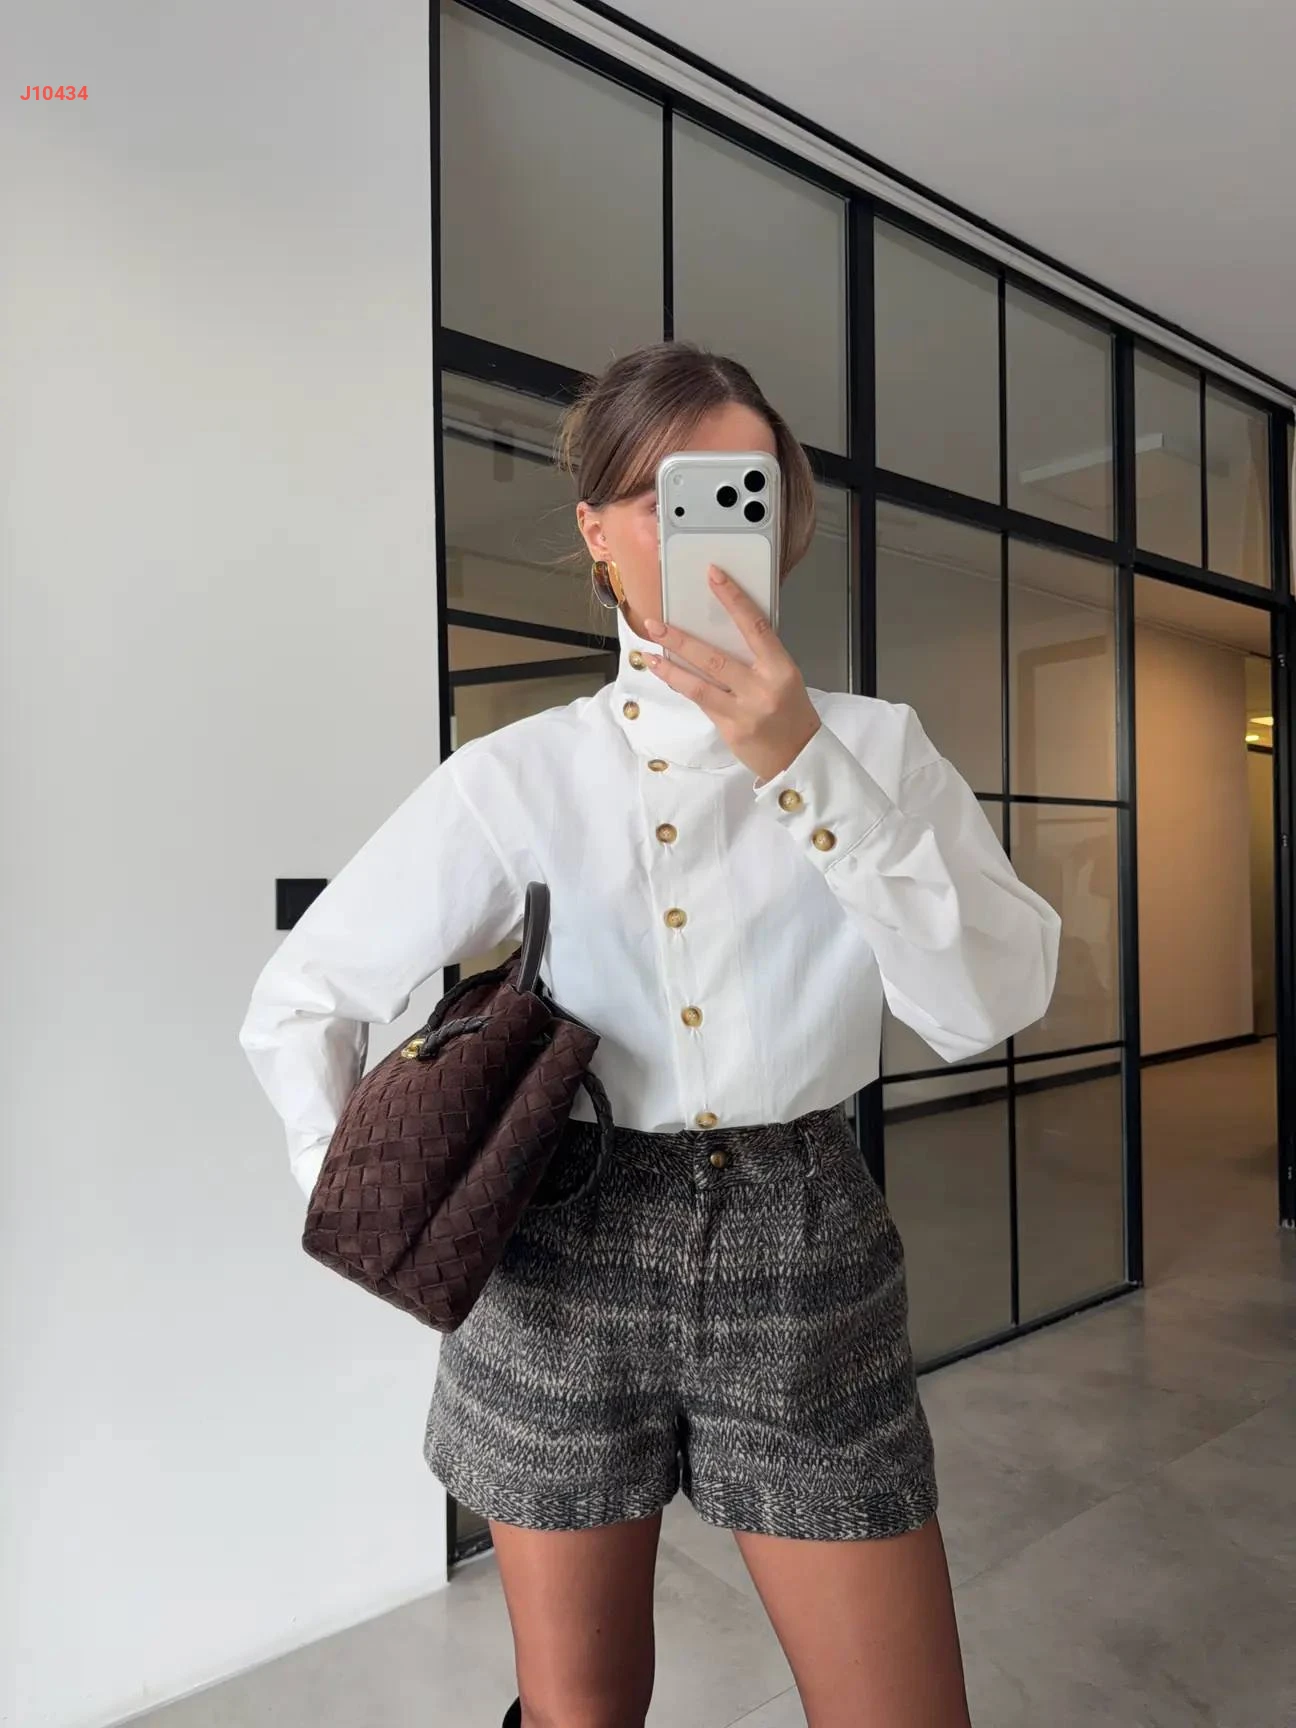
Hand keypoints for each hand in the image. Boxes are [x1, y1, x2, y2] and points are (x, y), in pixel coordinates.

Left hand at [642, 566, 820, 783]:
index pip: (755, 626)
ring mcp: (744, 711)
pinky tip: (666, 675)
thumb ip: (756, 658)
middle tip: (655, 624)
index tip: (713, 576)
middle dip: (680, 640)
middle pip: (714, 658)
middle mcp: (762, 689)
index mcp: (781, 668)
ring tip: (648, 653)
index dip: (733, 599)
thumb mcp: (784, 678)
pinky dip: (682, 687)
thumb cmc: (791, 712)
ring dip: (669, 668)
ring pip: (699, 685)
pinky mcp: (730, 730)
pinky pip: (701, 703)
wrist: (798, 757)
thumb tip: (717, 633)